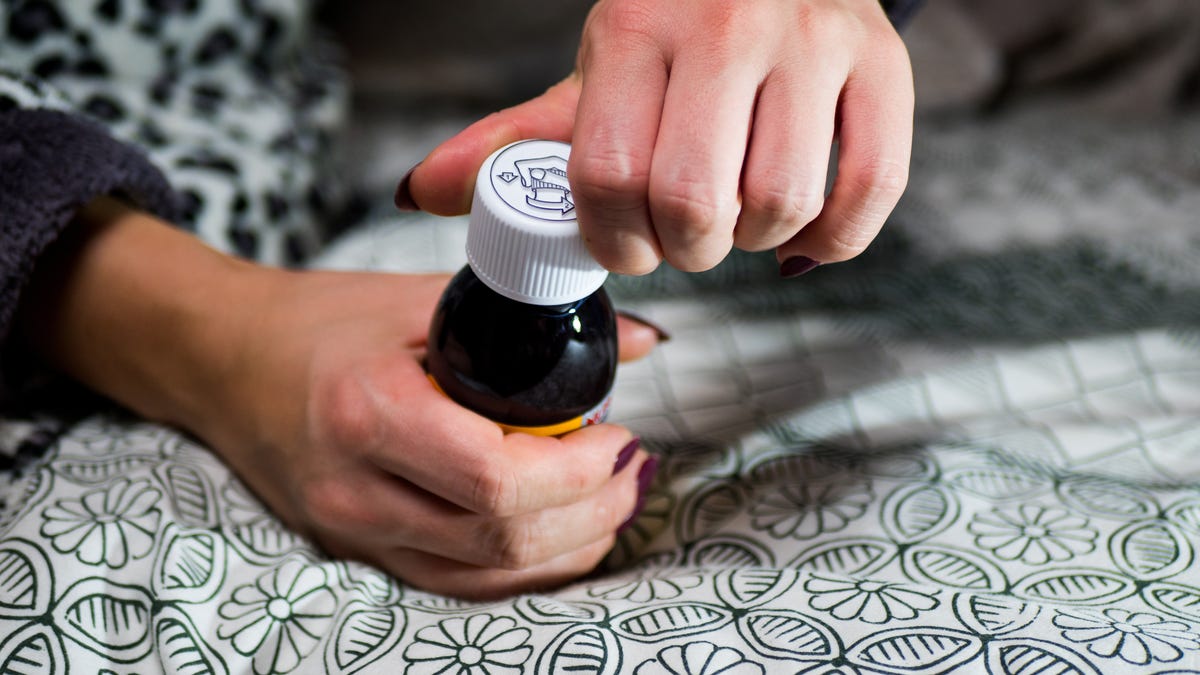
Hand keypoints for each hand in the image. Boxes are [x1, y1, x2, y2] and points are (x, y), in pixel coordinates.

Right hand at [19, 200, 662, 597]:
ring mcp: (353, 532)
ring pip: (487, 576)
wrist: (226, 359)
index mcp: (368, 414)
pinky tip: (565, 533)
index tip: (620, 438)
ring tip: (615, 500)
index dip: (577, 471)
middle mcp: (355, 490)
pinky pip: (459, 584)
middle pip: (501, 537)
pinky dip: (524, 567)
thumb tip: (640, 341)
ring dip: (570, 547)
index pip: (496, 478)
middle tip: (634, 470)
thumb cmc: (323, 321)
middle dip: (591, 512)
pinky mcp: (358, 551)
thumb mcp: (423, 300)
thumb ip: (529, 320)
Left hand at [401, 0, 913, 275]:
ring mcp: (814, 39)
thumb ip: (518, 138)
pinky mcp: (882, 62)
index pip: (609, 174)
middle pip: (693, 200)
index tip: (624, 245)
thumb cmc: (673, 30)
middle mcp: (728, 24)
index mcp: (634, 25)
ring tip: (736, 217)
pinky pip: (871, 188)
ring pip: (779, 203)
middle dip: (681, 249)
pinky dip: (834, 240)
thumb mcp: (595, 73)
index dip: (613, 241)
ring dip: (751, 243)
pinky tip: (801, 238)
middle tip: (681, 235)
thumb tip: (420, 193)